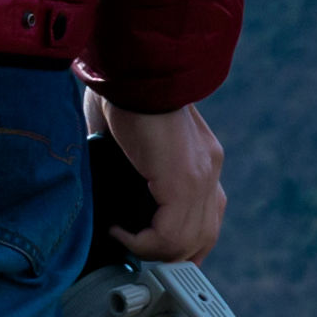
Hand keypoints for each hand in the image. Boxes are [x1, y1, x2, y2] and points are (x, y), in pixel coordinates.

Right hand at [88, 91, 224, 263]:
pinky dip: (142, 242)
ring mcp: (202, 176)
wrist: (129, 62)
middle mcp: (209, 169)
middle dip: (169, 255)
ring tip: (123, 240)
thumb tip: (107, 190)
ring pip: (188, 242)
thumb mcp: (132, 136)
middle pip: (203, 236)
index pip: (206, 217)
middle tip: (135, 252)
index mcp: (201, 157)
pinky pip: (170, 234)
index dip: (180, 240)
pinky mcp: (184, 180)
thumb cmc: (121, 86)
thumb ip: (131, 164)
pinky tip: (119, 231)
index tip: (149, 246)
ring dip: (152, 251)